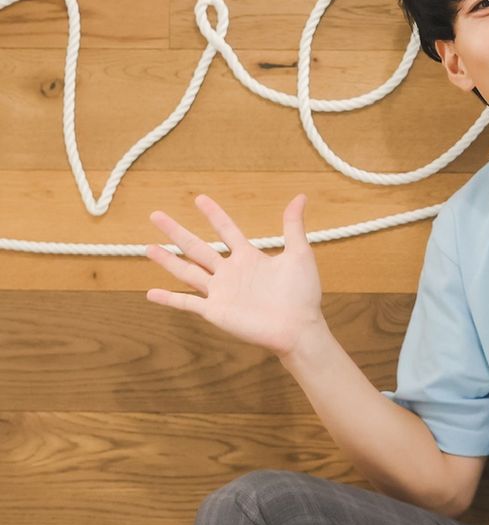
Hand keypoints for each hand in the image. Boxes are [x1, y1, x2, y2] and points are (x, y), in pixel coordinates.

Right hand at [144, 193, 324, 357]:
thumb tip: (301, 197)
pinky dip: (169, 299)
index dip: (213, 214)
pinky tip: (150, 293)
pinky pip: (187, 303)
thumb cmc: (303, 293)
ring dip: (167, 260)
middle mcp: (231, 273)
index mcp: (249, 258)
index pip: (226, 230)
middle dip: (176, 231)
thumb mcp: (299, 254)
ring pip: (187, 272)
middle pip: (197, 247)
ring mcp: (221, 292)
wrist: (298, 327)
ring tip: (148, 247)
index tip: (199, 198)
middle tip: (155, 215)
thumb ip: (294, 226)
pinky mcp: (215, 311)